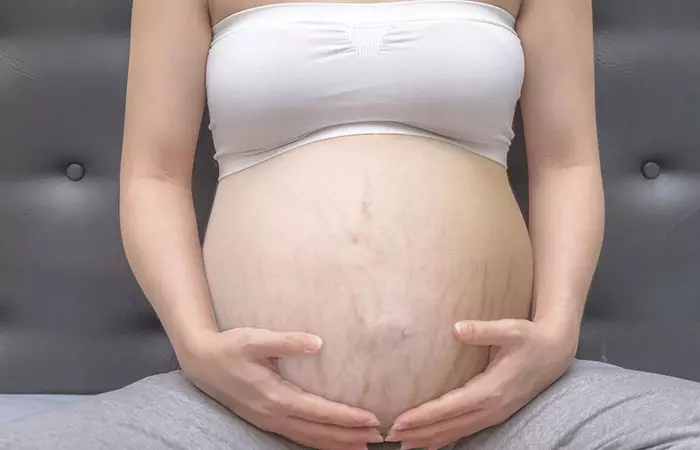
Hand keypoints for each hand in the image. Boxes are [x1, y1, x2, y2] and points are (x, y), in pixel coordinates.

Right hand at [179, 327, 382, 449]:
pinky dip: (318, 443)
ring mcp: (269, 421)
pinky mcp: (265, 421)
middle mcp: (274, 415)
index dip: (347, 418)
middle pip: (318, 433)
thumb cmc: (230, 347)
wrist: (202, 363)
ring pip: (308, 440)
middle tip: (379, 438)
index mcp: (276, 396)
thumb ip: (287, 341)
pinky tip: (330, 442)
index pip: (320, 412)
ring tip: (363, 445)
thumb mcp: (256, 339)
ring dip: (336, 444)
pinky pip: (297, 438)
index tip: (372, 419)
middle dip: (349, 437)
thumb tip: (318, 342)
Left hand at [386, 318, 577, 448]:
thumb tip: (458, 328)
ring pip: (457, 433)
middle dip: (420, 433)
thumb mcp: (510, 329)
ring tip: (404, 444)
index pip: (449, 407)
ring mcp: (495, 414)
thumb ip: (483, 330)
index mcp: (491, 389)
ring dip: (430, 440)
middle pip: (449, 426)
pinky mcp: (496, 414)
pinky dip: (446, 438)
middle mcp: (492, 408)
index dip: (423, 416)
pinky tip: (431, 442)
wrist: (555, 353)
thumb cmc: (530, 338)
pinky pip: (466, 431)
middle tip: (391, 437)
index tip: (399, 421)